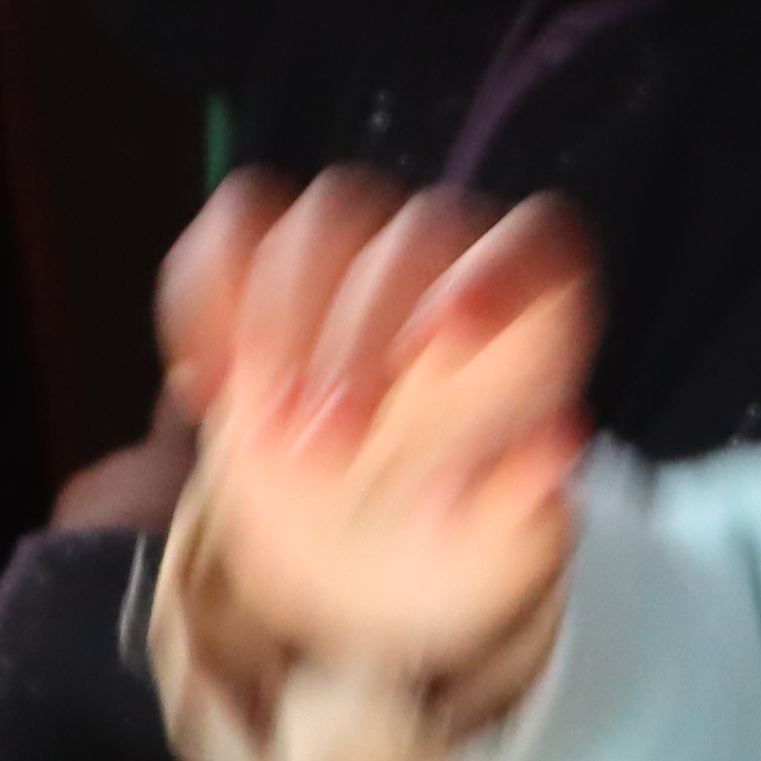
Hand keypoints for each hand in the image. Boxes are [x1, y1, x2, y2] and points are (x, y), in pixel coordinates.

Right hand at [160, 168, 596, 676]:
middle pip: (416, 234)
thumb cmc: (452, 527)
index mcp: (533, 307)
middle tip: (327, 442)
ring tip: (267, 429)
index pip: (536, 243)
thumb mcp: (494, 544)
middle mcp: (451, 257)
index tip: (445, 342)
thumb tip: (552, 450)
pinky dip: (208, 296)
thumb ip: (523, 501)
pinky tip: (210, 385)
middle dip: (361, 334)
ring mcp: (358, 250)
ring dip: (284, 316)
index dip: (496, 276)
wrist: (366, 541)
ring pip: (324, 216)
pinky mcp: (269, 265)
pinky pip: (237, 228)